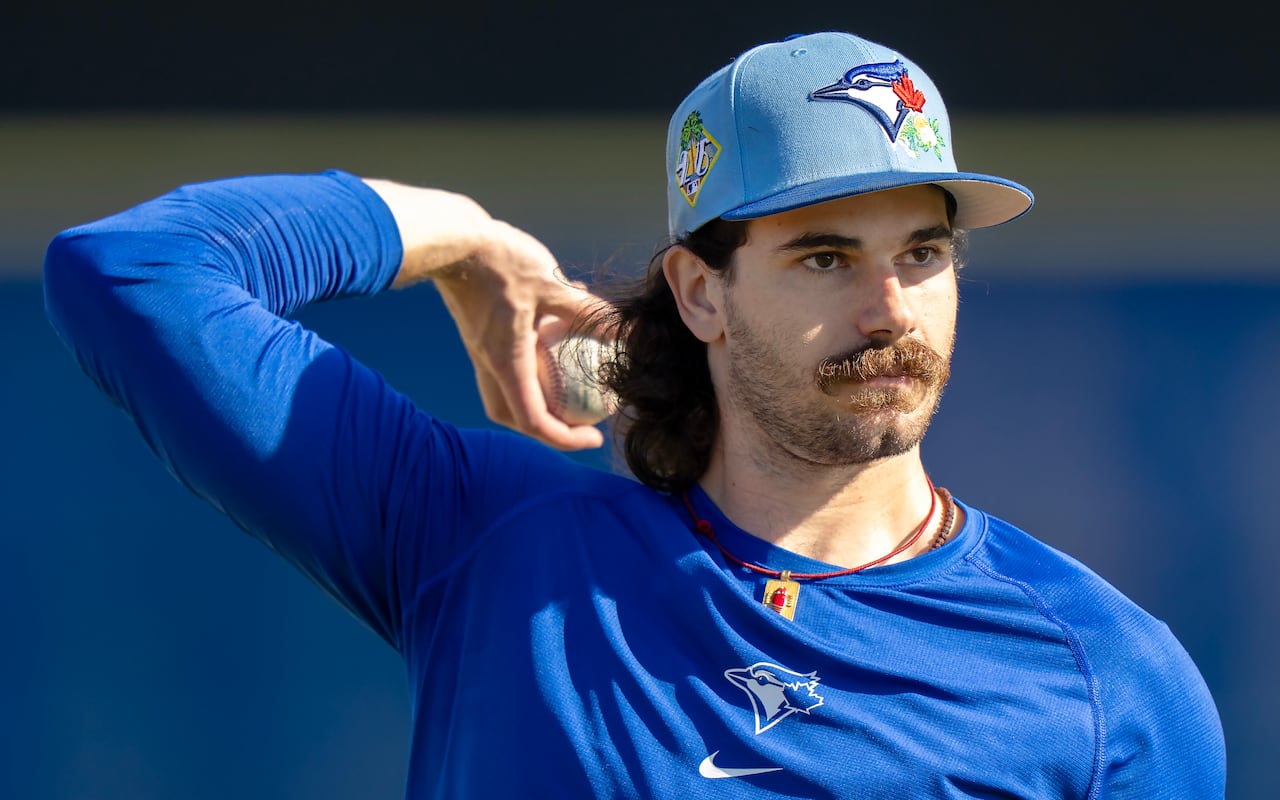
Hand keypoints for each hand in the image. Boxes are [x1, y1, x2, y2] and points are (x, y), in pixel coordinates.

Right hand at [432, 220, 611, 450]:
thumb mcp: (554, 285)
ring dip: (537, 395)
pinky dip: (533, 359)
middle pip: (512, 414)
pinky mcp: (481, 330)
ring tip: (572, 384)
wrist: (451, 239)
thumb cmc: (499, 261)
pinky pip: (507, 359)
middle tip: (578, 421)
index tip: (594, 438)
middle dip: (545, 427)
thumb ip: (587, 313)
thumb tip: (623, 331)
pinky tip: (561, 328)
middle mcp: (489, 363)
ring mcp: (482, 348)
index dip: (565, 439)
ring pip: (506, 388)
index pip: (533, 421)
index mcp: (506, 363)